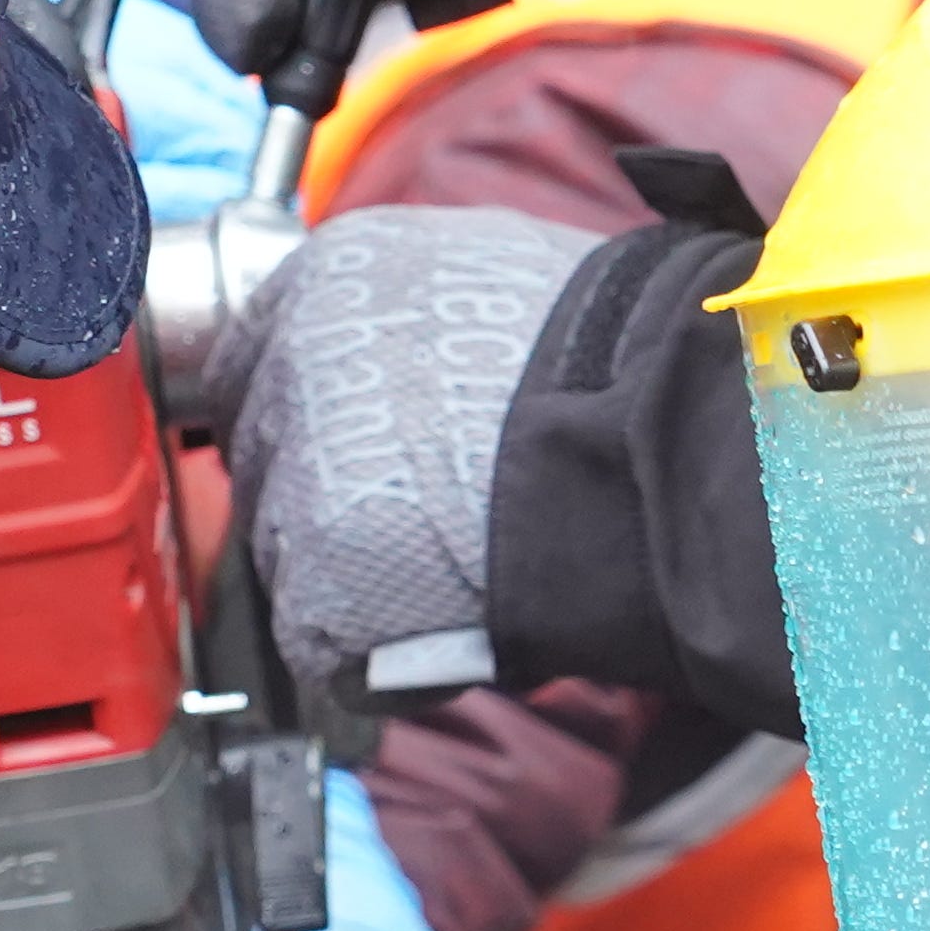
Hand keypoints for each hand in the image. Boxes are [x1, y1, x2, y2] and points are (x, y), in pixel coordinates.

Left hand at [192, 203, 597, 709]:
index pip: (253, 357)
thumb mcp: (501, 284)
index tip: (348, 454)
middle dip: (325, 499)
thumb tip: (414, 363)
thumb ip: (422, 322)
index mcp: (334, 276)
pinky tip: (445, 630)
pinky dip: (373, 655)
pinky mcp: (323, 578)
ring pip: (286, 552)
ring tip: (451, 574)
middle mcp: (298, 360)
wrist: (676, 441)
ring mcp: (300, 470)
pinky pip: (321, 640)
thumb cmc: (629, 362)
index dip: (308, 418)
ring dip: (352, 577)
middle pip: (265, 457)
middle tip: (415, 523)